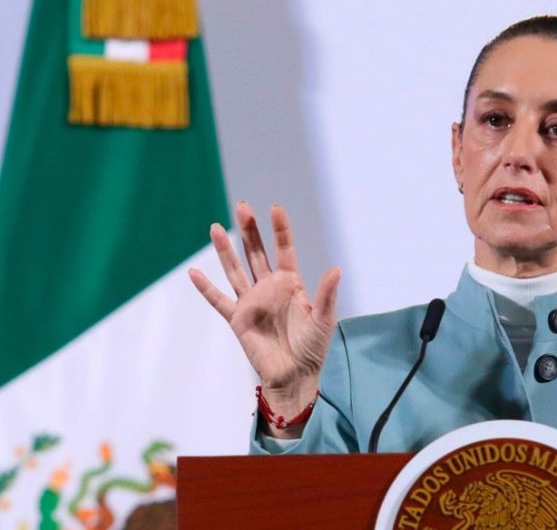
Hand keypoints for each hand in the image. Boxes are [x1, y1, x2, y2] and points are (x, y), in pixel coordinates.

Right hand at [188, 202, 340, 434]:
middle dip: (250, 231)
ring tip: (216, 227)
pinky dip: (205, 288)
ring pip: (235, 270)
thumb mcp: (324, 319)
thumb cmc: (313, 348)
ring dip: (226, 250)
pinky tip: (193, 272)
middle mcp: (269, 288)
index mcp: (291, 284)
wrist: (295, 375)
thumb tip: (337, 269)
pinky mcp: (238, 319)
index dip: (280, 230)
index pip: (284, 250)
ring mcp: (252, 302)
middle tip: (243, 206)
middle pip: (256, 253)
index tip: (275, 209)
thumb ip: (327, 294)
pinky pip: (219, 301)